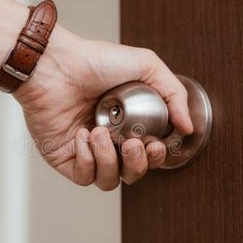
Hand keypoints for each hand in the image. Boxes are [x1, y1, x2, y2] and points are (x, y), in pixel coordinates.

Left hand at [14, 26, 192, 190]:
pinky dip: (87, 159)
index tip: (155, 144)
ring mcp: (86, 152)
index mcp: (127, 125)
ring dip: (109, 161)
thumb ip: (174, 94)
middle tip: (131, 143)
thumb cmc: (95, 61)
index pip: (148, 155)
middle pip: (131, 173)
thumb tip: (187, 127)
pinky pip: (84, 177)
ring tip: (100, 132)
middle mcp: (108, 141)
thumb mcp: (146, 66)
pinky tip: (82, 135)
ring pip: (109, 181)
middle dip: (137, 164)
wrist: (55, 64)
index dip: (155, 158)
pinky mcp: (64, 158)